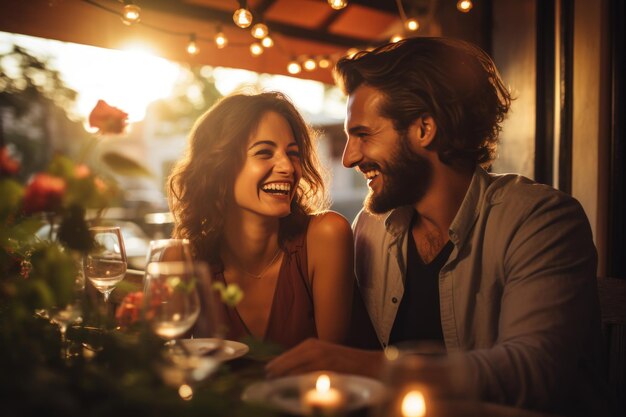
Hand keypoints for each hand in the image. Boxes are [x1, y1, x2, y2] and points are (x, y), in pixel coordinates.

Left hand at [265, 338, 382, 378]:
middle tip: (265, 381)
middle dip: (275, 371)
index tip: (266, 373)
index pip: (286, 356)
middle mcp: (313, 347)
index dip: (275, 365)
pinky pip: (307, 375)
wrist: (368, 363)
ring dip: (283, 377)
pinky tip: (290, 386)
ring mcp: (319, 356)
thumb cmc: (345, 363)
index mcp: (310, 344)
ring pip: (294, 369)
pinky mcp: (326, 366)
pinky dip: (297, 381)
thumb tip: (287, 372)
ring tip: (272, 385)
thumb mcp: (323, 357)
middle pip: (287, 361)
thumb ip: (307, 361)